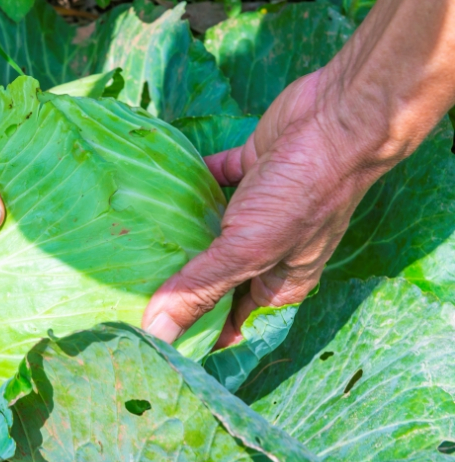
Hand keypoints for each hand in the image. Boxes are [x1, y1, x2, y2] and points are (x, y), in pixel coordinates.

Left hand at [142, 68, 403, 346]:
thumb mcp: (248, 251)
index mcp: (276, 283)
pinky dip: (190, 182)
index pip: (229, 322)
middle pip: (215, 277)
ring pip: (211, 229)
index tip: (148, 340)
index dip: (194, 334)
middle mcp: (268, 250)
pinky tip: (153, 187)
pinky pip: (214, 180)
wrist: (337, 120)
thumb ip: (200, 290)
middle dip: (177, 284)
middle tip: (125, 291)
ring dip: (177, 234)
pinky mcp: (252, 169)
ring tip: (129, 245)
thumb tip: (154, 334)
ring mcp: (260, 208)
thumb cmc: (300, 195)